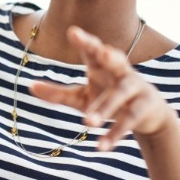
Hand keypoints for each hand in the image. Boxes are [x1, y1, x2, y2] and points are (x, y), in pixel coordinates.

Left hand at [29, 26, 177, 150]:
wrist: (149, 115)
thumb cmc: (108, 97)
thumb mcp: (82, 97)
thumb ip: (58, 93)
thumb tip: (30, 86)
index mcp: (103, 65)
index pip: (93, 50)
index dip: (85, 41)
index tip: (73, 32)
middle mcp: (121, 71)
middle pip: (116, 60)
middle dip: (109, 55)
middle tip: (101, 52)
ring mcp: (135, 88)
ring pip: (121, 95)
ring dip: (106, 107)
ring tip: (87, 122)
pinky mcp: (145, 107)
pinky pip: (130, 120)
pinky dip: (115, 133)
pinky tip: (101, 147)